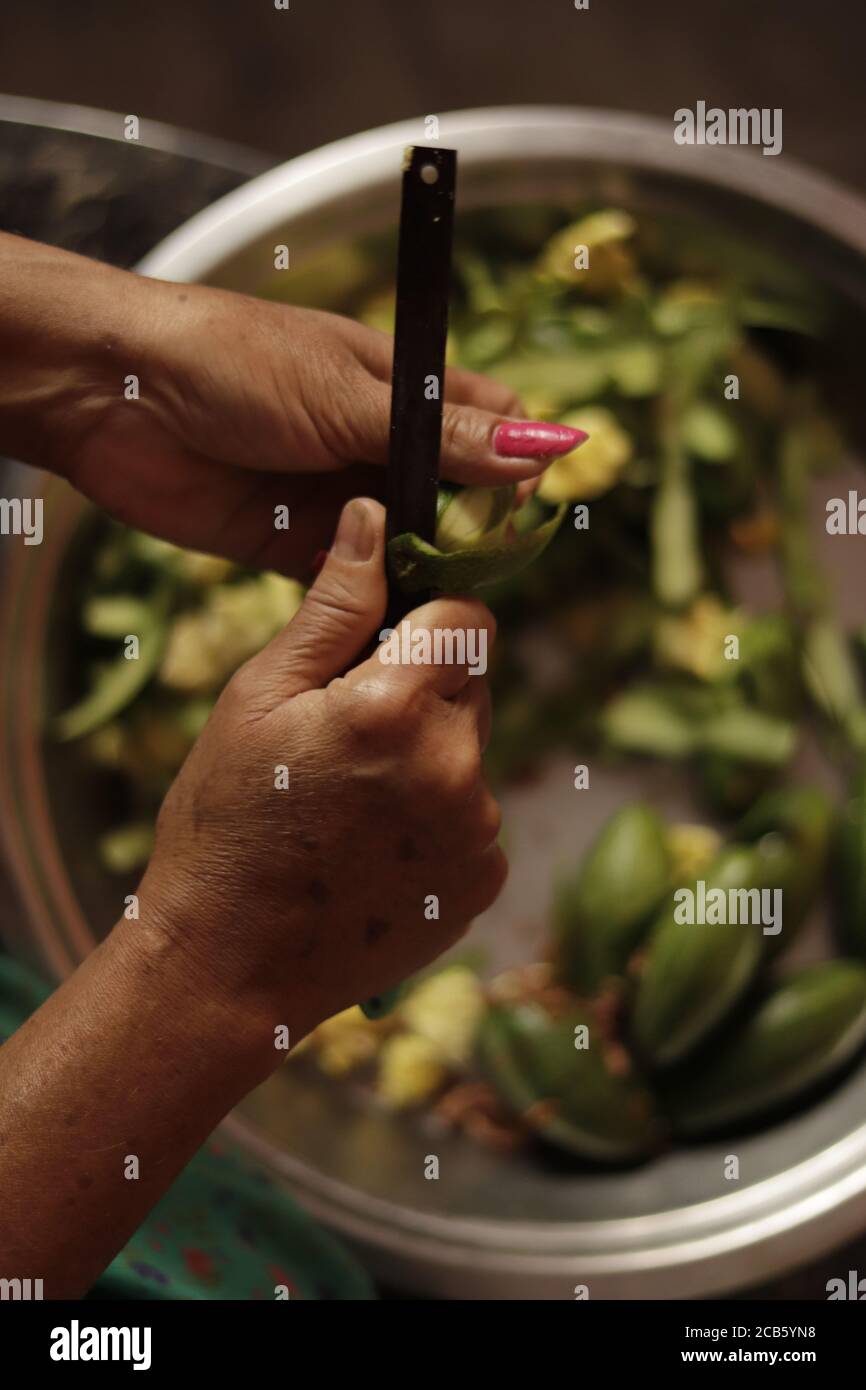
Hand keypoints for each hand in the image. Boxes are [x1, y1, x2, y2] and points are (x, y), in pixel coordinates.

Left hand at [0, 235, 583, 576]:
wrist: (115, 395)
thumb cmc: (235, 362)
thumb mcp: (350, 393)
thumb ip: (444, 434)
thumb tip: (546, 446)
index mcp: (399, 387)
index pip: (488, 423)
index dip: (515, 463)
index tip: (523, 506)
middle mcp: (376, 444)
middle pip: (456, 496)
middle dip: (473, 531)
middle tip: (476, 566)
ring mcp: (338, 498)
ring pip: (409, 545)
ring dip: (425, 571)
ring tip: (440, 600)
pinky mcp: (295, 546)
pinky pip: (354, 582)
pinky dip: (373, 599)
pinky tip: (391, 618)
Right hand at [136, 496, 505, 1039]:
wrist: (227, 965)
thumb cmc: (226, 822)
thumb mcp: (257, 698)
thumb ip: (332, 606)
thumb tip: (375, 518)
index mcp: (398, 706)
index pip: (468, 615)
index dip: (425, 622)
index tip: (382, 650)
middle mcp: (457, 766)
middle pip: (476, 681)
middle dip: (426, 689)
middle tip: (348, 736)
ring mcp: (477, 831)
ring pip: (475, 750)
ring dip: (432, 755)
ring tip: (352, 800)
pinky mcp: (483, 882)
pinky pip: (475, 816)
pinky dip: (437, 818)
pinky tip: (373, 846)